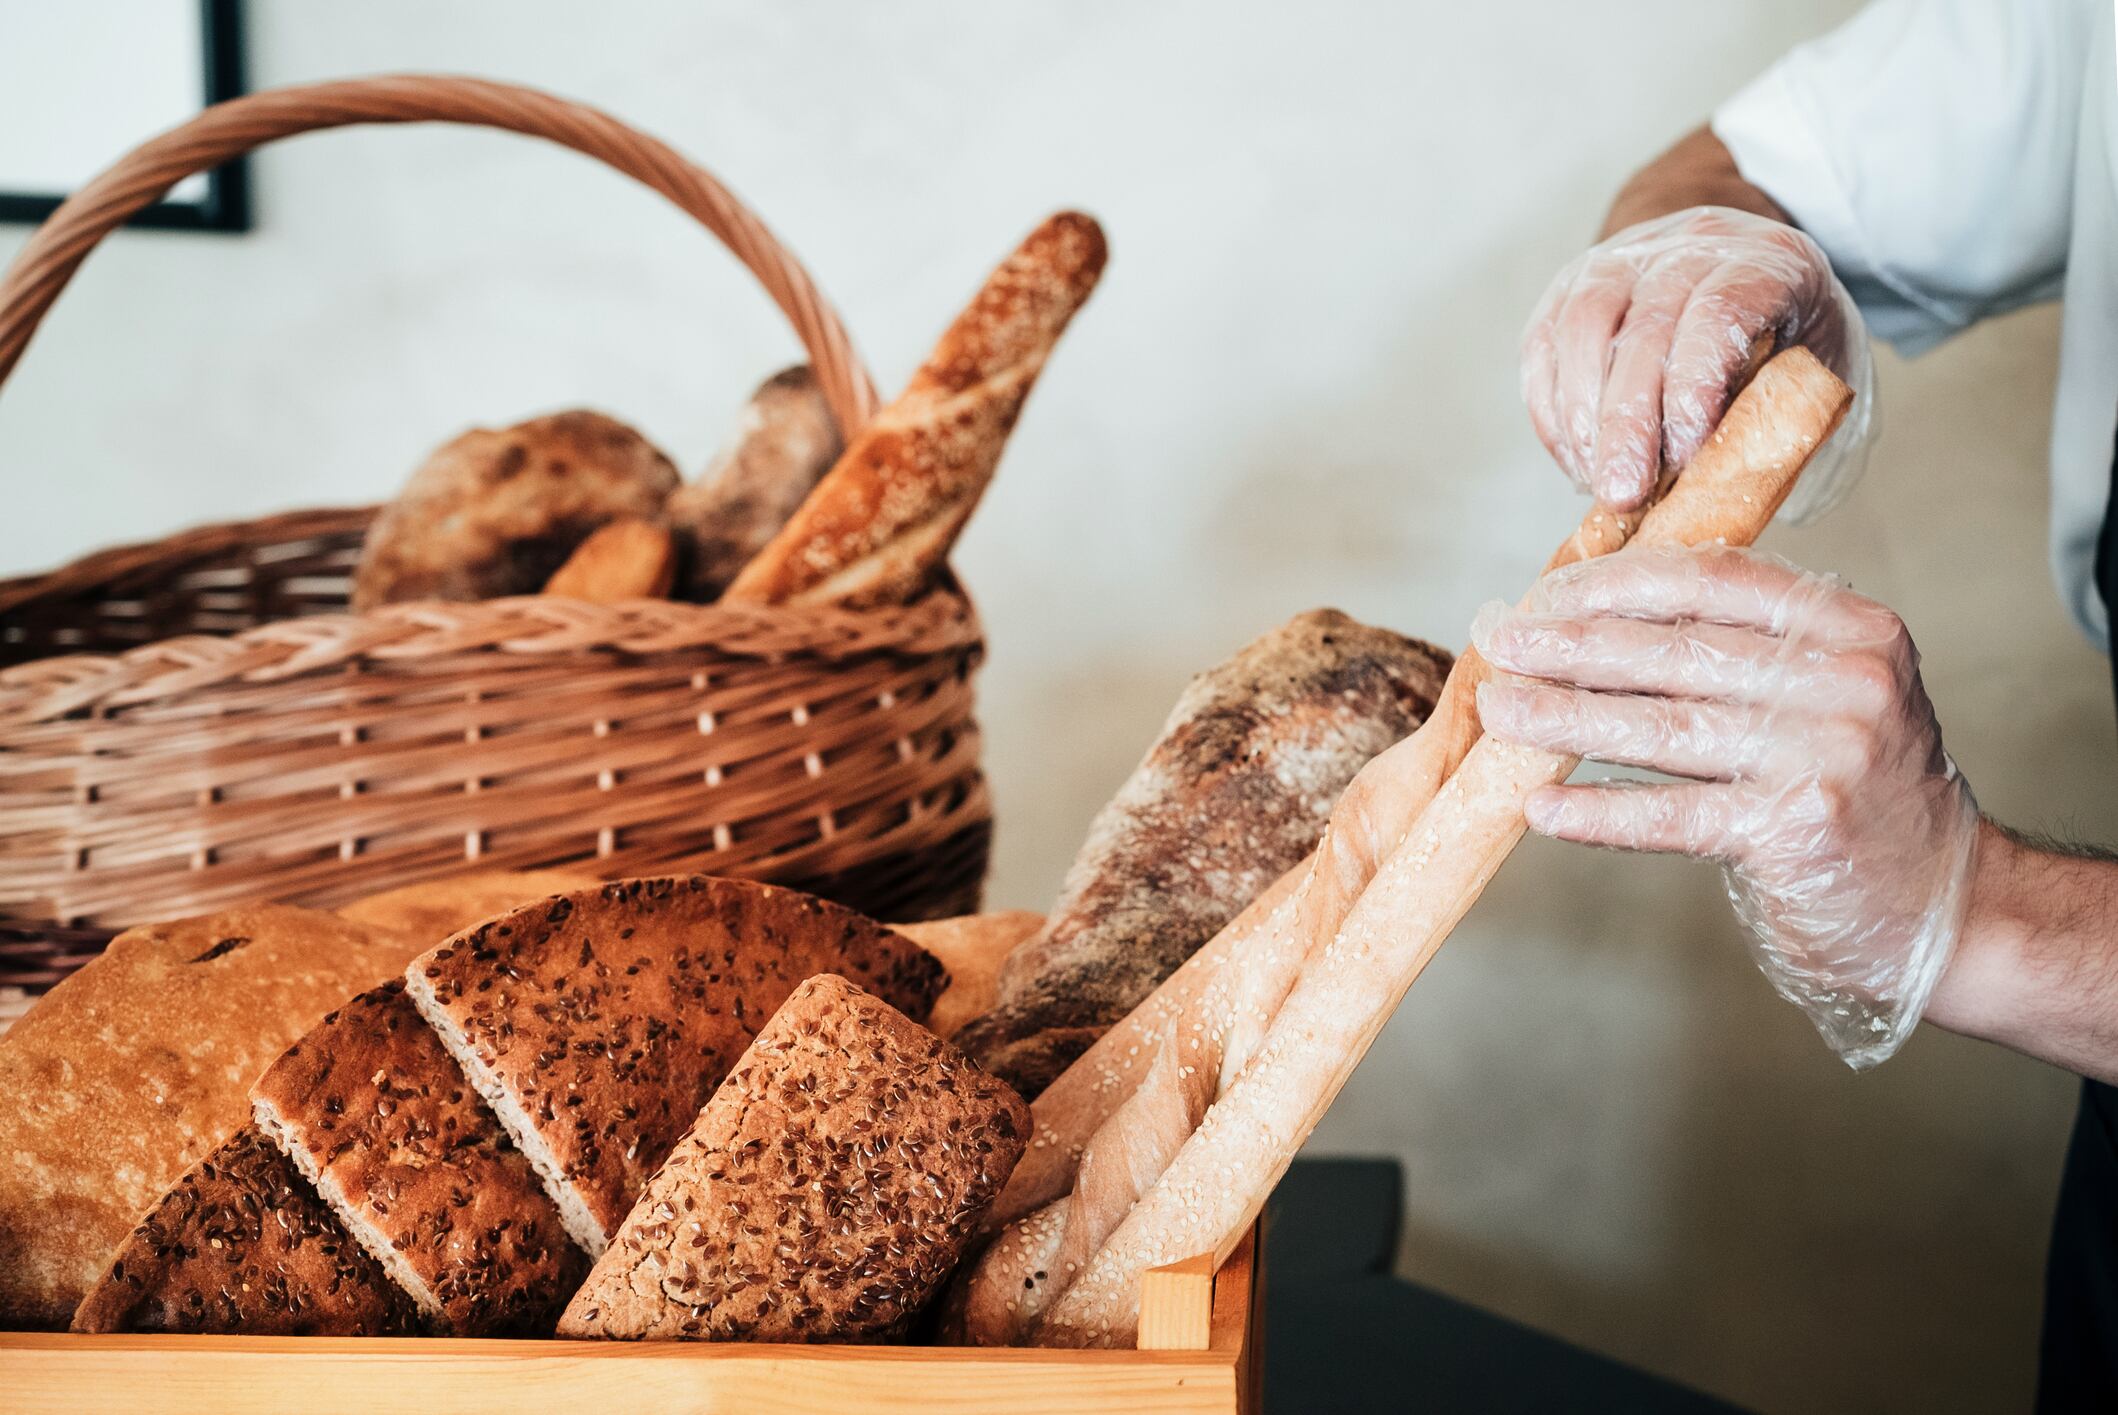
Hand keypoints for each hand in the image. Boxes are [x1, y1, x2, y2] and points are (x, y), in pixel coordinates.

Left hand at [1471, 545, 1978, 1067]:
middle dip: (1572, 645)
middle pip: (1676, 651)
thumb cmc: (1866, 793)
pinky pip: (1672, 814)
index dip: (1619, 584)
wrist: (1954, 908)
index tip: (1547, 595)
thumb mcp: (1831, 696)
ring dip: (1565, 718)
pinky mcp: (1794, 830)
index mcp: (1850, 628)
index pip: (1712, 581)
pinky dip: (1600, 811)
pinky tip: (1541, 806)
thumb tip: (1602, 623)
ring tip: (1501, 712)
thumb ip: (1748, 653)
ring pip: (1662, 727)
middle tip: (1499, 643)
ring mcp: (1821, 755)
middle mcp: (1843, 681)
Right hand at [1521, 206, 1873, 515]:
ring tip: (1595, 480)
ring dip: (1581, 419)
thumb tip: (1707, 487)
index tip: (1682, 460)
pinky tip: (1574, 457)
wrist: (1740, 270)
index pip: (1717, 314)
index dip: (1692, 390)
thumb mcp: (1805, 370)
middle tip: (1624, 493)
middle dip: (1626, 424)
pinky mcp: (1572, 282)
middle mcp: (1692, 244)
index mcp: (1767, 260)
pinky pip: (1544, 343)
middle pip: (1643, 330)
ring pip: (1582, 328)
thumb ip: (1767, 414)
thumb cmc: (1785, 340)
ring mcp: (1625, 256)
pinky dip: (1552, 410)